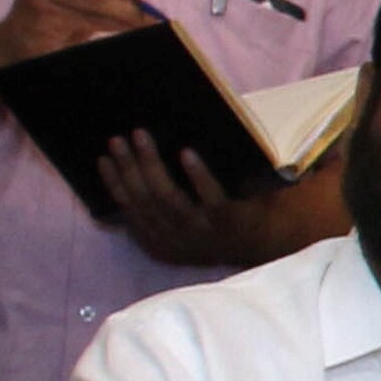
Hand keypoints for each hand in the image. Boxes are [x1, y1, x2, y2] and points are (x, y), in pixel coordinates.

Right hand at [95, 131, 283, 267]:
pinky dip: (197, 175)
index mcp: (161, 243)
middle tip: (119, 138)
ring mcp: (205, 233)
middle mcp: (178, 241)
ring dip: (150, 163)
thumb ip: (164, 207)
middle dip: (127, 167)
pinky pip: (210, 197)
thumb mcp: (188, 226)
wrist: (277, 244)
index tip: (103, 157)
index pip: (129, 209)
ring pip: (167, 197)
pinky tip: (187, 152)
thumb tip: (134, 167)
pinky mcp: (232, 223)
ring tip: (141, 136)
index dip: (113, 183)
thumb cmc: (228, 224)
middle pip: (143, 200)